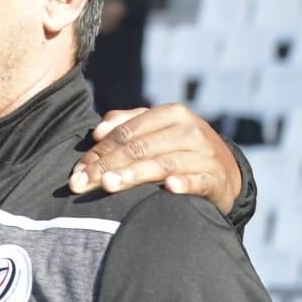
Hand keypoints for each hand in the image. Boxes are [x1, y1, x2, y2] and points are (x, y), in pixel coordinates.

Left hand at [68, 103, 240, 214]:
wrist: (224, 171)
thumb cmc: (178, 149)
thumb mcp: (156, 131)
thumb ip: (127, 124)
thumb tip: (98, 130)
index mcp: (171, 114)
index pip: (126, 133)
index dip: (98, 152)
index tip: (77, 172)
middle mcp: (189, 130)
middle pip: (138, 149)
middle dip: (105, 167)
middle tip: (80, 184)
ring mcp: (205, 154)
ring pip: (162, 164)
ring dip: (133, 175)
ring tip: (108, 185)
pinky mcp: (216, 178)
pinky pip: (199, 181)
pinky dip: (185, 183)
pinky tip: (169, 188)